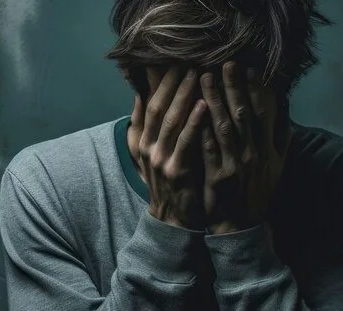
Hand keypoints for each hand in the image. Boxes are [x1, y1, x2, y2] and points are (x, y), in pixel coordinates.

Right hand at [133, 67, 209, 229]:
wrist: (172, 219)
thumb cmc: (166, 182)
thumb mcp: (147, 154)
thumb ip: (141, 126)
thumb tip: (138, 95)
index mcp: (143, 141)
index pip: (150, 103)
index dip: (161, 82)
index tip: (175, 61)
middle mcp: (148, 148)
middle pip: (160, 108)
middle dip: (174, 83)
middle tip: (189, 60)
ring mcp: (160, 160)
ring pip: (172, 121)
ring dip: (184, 96)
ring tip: (198, 75)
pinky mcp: (176, 172)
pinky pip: (186, 142)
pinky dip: (194, 123)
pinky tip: (204, 105)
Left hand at [199, 62, 286, 234]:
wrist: (242, 226)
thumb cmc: (256, 192)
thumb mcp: (277, 167)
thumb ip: (281, 138)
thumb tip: (287, 110)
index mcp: (267, 149)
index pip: (264, 111)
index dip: (257, 88)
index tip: (249, 66)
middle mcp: (254, 154)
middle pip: (244, 113)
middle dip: (234, 86)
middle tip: (225, 63)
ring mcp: (236, 165)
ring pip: (224, 126)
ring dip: (214, 100)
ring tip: (204, 77)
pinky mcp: (218, 177)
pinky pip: (209, 148)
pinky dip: (202, 128)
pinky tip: (194, 110)